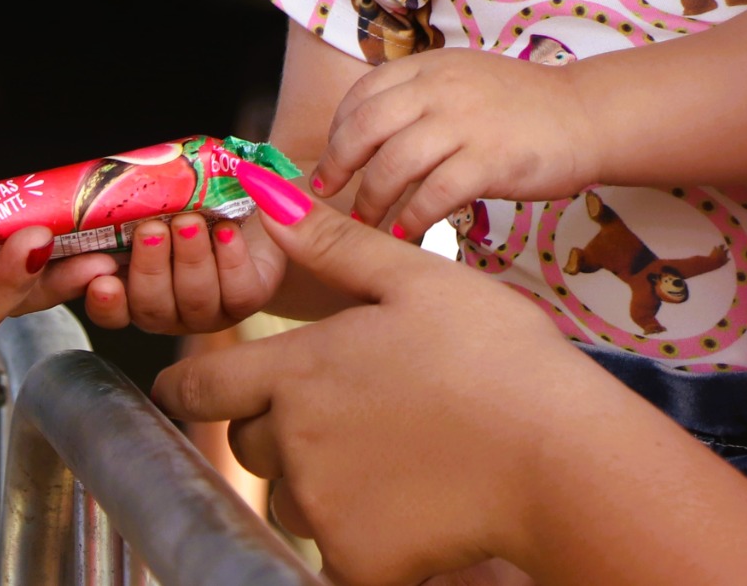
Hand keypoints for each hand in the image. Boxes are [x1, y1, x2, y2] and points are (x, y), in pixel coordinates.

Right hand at [82, 212, 284, 335]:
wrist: (249, 207)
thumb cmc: (193, 200)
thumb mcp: (161, 194)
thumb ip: (136, 196)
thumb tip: (118, 182)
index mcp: (133, 287)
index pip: (107, 309)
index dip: (100, 299)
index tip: (100, 273)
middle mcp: (166, 307)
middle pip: (149, 307)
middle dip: (149, 266)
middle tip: (151, 229)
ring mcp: (206, 310)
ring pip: (194, 299)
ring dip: (190, 258)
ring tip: (191, 221)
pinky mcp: (245, 301)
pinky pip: (237, 292)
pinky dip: (230, 260)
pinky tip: (226, 231)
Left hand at [154, 165, 617, 585]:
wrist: (556, 456)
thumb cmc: (496, 356)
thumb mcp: (418, 278)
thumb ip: (335, 245)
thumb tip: (267, 197)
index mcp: (299, 370)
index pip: (200, 388)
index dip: (189, 388)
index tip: (192, 391)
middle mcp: (295, 442)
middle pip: (249, 442)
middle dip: (279, 427)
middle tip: (350, 412)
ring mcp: (323, 507)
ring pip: (288, 498)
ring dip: (318, 483)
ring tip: (392, 456)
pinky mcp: (358, 561)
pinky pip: (334, 550)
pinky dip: (362, 535)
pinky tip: (414, 505)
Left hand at [313, 50, 598, 237]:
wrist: (586, 114)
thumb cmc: (523, 106)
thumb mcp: (463, 80)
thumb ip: (419, 96)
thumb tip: (367, 132)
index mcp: (430, 67)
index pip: (363, 94)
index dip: (337, 131)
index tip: (330, 161)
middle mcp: (441, 89)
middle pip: (365, 127)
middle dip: (338, 165)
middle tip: (328, 195)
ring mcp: (465, 123)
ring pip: (393, 164)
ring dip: (371, 200)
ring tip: (365, 224)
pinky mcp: (490, 160)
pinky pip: (434, 195)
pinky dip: (412, 219)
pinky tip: (406, 234)